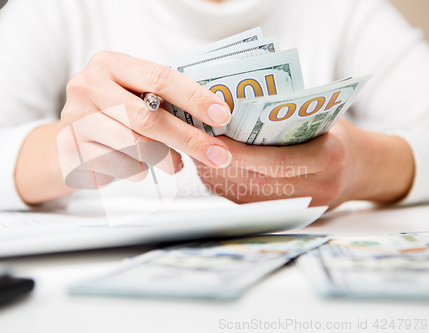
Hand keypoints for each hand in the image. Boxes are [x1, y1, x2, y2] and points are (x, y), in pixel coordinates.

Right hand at [16, 51, 232, 203]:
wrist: (70, 138)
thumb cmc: (113, 114)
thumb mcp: (133, 95)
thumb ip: (163, 101)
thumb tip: (212, 123)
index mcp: (109, 64)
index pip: (160, 78)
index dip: (194, 98)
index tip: (222, 115)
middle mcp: (87, 86)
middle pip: (149, 117)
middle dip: (189, 139)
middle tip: (217, 154)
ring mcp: (75, 119)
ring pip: (136, 146)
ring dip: (165, 159)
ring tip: (175, 163)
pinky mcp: (71, 150)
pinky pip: (120, 166)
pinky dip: (140, 170)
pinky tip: (140, 166)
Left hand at [194, 119, 414, 208]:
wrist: (363, 170)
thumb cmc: (336, 135)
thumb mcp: (320, 117)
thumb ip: (286, 115)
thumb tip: (234, 106)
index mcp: (328, 159)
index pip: (276, 161)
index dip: (239, 154)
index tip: (210, 140)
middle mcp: (316, 189)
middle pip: (255, 182)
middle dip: (218, 163)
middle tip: (192, 144)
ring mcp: (302, 207)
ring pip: (246, 197)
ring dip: (215, 175)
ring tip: (195, 154)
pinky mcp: (288, 215)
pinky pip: (247, 203)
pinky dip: (224, 186)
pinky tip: (209, 168)